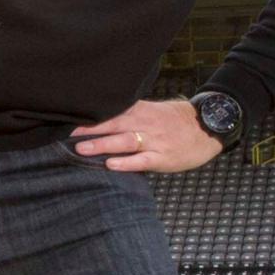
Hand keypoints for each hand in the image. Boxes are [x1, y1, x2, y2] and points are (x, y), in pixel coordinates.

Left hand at [71, 96, 226, 172]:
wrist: (208, 128)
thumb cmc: (177, 120)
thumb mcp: (154, 110)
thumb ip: (131, 113)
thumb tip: (103, 118)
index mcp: (141, 110)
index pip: (112, 111)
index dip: (91, 115)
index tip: (70, 117)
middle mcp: (145, 123)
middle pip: (113, 124)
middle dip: (90, 129)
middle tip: (67, 133)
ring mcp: (154, 141)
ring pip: (124, 141)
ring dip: (102, 145)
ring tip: (82, 149)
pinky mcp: (163, 158)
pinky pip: (142, 160)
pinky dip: (126, 162)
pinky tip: (110, 165)